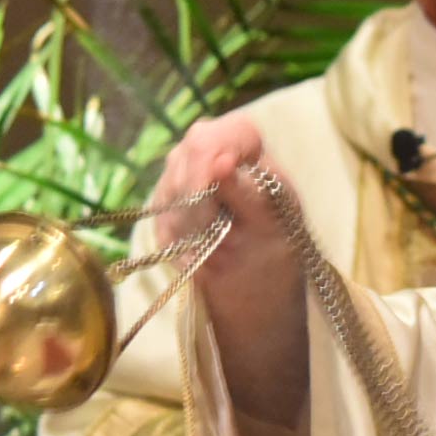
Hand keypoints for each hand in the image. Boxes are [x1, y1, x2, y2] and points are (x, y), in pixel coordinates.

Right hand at [153, 115, 309, 424]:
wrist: (254, 303)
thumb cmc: (276, 258)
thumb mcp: (276, 226)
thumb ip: (249, 193)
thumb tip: (221, 162)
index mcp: (254, 156)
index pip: (233, 132)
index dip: (216, 153)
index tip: (209, 186)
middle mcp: (216, 158)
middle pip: (191, 150)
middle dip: (198, 193)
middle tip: (214, 233)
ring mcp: (186, 181)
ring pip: (170, 183)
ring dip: (190, 221)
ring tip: (214, 248)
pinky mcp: (165, 211)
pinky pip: (159, 216)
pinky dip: (177, 240)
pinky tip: (197, 254)